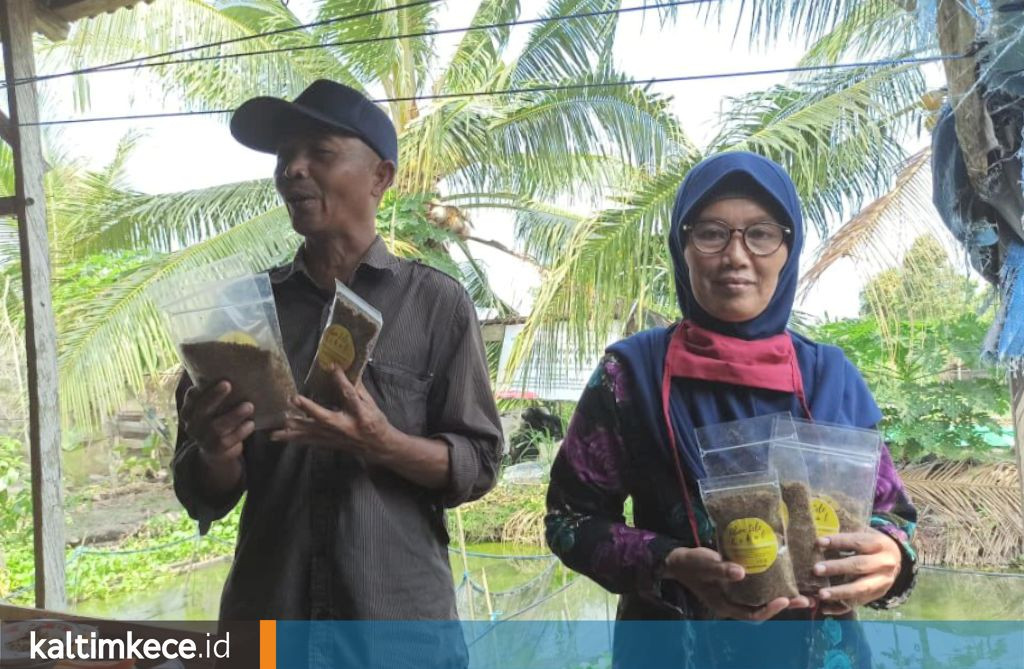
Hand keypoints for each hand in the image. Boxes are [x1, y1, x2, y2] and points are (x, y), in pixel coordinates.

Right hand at [180, 381, 252, 462]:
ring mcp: (202, 439)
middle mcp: (192, 425)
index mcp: (189, 411)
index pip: (191, 398)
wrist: (218, 451)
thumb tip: (233, 371)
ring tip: (249, 406)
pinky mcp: (215, 449)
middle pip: (202, 410)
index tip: (215, 378)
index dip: (201, 389)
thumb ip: (216, 395)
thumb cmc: (218, 420)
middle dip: (214, 396)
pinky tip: (251, 423)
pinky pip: (228, 441)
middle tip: (228, 384)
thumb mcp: (214, 408)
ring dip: (233, 415)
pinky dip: (240, 431)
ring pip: (216, 427)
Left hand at [269, 364, 393, 460]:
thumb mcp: (372, 405)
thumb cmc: (375, 423)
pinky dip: (293, 438)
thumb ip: (358, 390)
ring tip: (277, 425)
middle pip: (324, 417)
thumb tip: (345, 372)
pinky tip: (278, 436)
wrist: (378, 446)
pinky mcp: (327, 443)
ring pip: (311, 432)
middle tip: (292, 399)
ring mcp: (334, 436)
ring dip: (293, 428)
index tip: (332, 366)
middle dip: (308, 408)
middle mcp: (344, 426)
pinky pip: (308, 440)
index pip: (349, 394)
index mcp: (359, 413)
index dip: (341, 380)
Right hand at [662, 547, 810, 620]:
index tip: (784, 599)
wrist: (678, 560)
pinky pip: (758, 589)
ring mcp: (736, 594)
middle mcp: (734, 603)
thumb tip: (742, 572)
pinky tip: (782, 577)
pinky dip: (771, 586)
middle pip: (762, 609)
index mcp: (725, 605)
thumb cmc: (691, 563)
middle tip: (806, 599)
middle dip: (784, 605)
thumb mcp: (704, 565)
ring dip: (781, 596)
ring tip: (802, 591)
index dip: (770, 609)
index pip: (752, 614)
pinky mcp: (737, 584)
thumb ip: (721, 569)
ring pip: (762, 600)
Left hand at [813, 529, 902, 614]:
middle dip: (837, 568)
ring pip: (861, 589)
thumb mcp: (865, 533)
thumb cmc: (871, 543)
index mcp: (880, 544)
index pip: (858, 542)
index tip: (819, 542)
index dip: (838, 542)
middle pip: (859, 566)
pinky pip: (859, 603)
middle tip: (816, 570)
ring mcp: (882, 582)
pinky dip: (841, 607)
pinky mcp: (877, 595)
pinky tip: (826, 608)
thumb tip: (820, 532)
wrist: (896, 559)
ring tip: (821, 594)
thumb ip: (847, 533)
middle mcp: (884, 563)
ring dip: (839, 592)